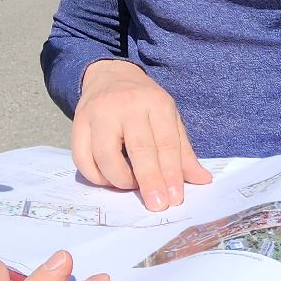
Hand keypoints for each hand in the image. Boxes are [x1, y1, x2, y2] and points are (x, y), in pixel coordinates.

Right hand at [74, 60, 209, 210]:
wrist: (110, 75)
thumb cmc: (144, 102)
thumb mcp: (169, 118)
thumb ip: (183, 151)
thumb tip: (203, 180)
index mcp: (156, 103)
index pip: (167, 143)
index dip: (171, 173)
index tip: (175, 198)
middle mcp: (127, 105)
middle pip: (139, 149)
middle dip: (149, 181)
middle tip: (157, 205)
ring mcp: (99, 113)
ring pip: (105, 156)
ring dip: (119, 180)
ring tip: (130, 186)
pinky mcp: (78, 122)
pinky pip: (81, 157)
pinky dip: (95, 176)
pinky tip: (107, 180)